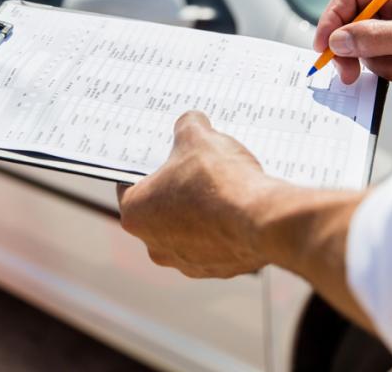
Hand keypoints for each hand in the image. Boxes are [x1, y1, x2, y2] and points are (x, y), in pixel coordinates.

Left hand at [116, 111, 276, 277]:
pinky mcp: (217, 270)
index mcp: (135, 213)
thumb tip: (191, 122)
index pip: (130, 184)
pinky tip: (239, 208)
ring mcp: (186, 262)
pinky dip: (224, 228)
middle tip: (196, 167)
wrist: (261, 220)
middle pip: (160, 209)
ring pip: (188, 229)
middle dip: (176, 188)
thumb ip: (187, 126)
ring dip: (201, 211)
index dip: (148, 166)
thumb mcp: (197, 137)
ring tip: (223, 187)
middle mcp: (154, 245)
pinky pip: (216, 243)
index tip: (163, 156)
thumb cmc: (218, 180)